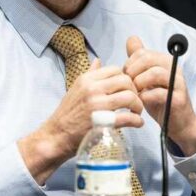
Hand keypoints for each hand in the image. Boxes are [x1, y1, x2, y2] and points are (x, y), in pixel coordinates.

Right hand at [19, 59, 143, 183]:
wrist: (57, 135)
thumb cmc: (67, 113)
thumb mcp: (76, 88)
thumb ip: (90, 74)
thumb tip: (98, 61)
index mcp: (87, 79)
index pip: (115, 69)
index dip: (125, 78)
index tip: (126, 89)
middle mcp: (92, 89)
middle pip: (125, 81)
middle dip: (134, 91)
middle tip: (134, 101)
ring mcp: (97, 105)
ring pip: (129, 97)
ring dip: (138, 105)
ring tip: (136, 112)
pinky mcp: (102, 122)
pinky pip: (127, 117)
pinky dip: (137, 121)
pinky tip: (137, 123)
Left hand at [124, 36, 195, 155]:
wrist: (178, 123)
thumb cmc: (159, 99)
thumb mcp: (146, 78)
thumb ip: (139, 59)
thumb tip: (131, 39)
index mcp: (165, 61)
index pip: (142, 52)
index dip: (129, 63)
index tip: (125, 75)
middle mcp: (174, 69)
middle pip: (148, 59)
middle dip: (133, 71)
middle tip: (128, 83)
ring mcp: (178, 83)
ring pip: (155, 73)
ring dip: (139, 82)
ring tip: (135, 92)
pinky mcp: (179, 99)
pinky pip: (160, 93)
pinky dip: (146, 96)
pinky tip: (142, 101)